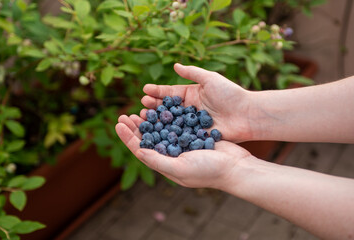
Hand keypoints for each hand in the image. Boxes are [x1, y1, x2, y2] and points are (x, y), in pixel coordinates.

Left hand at [115, 114, 253, 188]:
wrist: (235, 166)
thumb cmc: (208, 171)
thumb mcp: (180, 168)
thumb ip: (158, 161)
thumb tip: (137, 151)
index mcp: (165, 164)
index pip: (141, 149)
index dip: (128, 137)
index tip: (118, 123)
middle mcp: (171, 155)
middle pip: (148, 138)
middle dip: (136, 127)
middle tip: (125, 114)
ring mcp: (182, 144)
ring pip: (161, 129)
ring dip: (150, 120)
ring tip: (141, 108)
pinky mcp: (193, 135)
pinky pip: (176, 123)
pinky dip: (168, 115)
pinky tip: (163, 106)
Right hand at [141, 63, 253, 142]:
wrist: (247, 115)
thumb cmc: (230, 94)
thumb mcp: (211, 79)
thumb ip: (193, 73)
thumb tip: (175, 65)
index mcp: (192, 94)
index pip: (170, 92)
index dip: (157, 92)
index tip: (144, 91)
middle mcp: (189, 109)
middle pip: (167, 108)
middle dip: (153, 107)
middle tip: (141, 107)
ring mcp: (192, 124)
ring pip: (171, 122)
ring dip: (157, 121)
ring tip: (144, 120)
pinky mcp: (197, 136)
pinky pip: (180, 135)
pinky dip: (168, 135)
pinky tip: (156, 135)